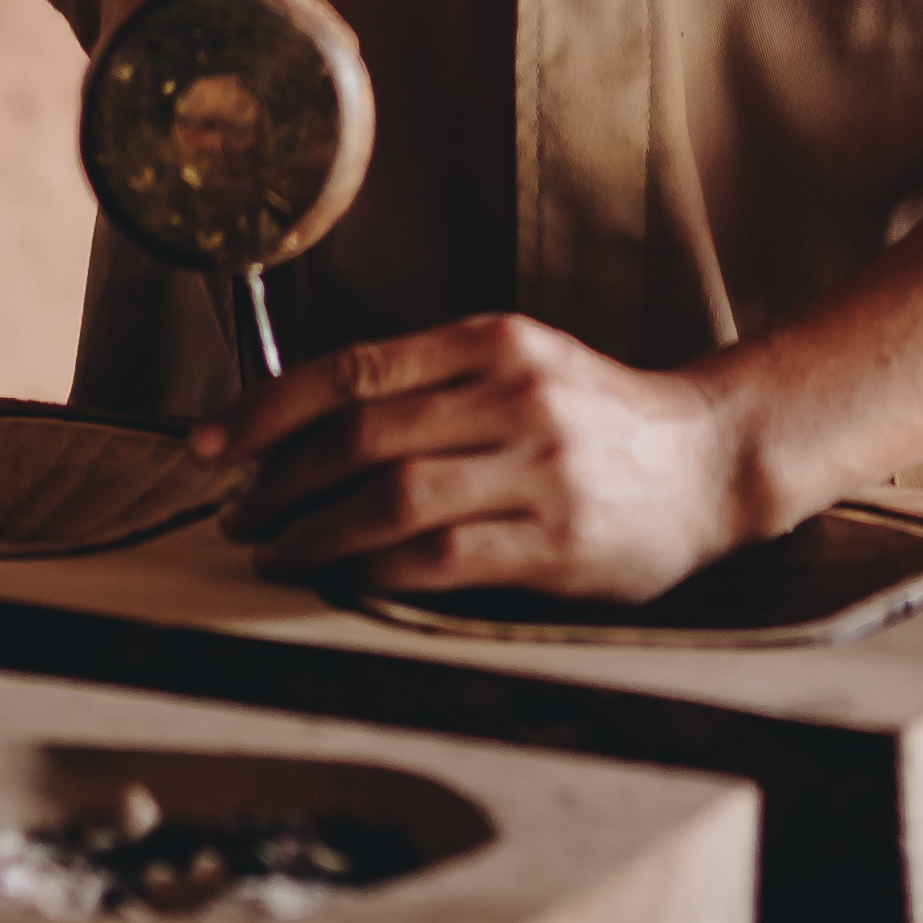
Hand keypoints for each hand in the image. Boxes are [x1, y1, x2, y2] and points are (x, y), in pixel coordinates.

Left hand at [197, 313, 765, 601]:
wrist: (712, 459)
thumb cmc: (597, 418)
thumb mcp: (519, 365)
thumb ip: (427, 385)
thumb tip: (300, 425)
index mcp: (492, 342)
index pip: (351, 371)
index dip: (264, 409)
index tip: (210, 444)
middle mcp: (513, 396)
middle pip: (357, 439)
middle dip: (276, 483)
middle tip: (239, 517)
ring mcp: (538, 471)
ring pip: (388, 501)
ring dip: (312, 535)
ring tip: (277, 555)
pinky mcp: (556, 543)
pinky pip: (438, 560)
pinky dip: (374, 572)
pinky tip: (345, 579)